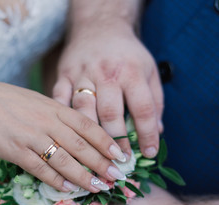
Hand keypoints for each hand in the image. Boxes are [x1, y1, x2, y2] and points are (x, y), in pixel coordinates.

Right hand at [0, 80, 126, 192]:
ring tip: (98, 187)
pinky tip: (69, 188)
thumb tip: (79, 129)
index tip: (120, 154)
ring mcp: (32, 136)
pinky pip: (40, 168)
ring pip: (64, 159)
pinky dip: (56, 180)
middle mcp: (47, 122)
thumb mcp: (38, 101)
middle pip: (81, 145)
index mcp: (55, 108)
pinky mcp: (16, 150)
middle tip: (117, 176)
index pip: (88, 126)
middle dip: (101, 163)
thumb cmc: (9, 101)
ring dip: (83, 176)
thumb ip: (58, 113)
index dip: (106, 141)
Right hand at [53, 21, 162, 158]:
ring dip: (89, 137)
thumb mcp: (149, 70)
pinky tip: (66, 136)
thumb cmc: (127, 53)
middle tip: (120, 163)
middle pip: (111, 113)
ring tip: (95, 158)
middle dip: (117, 142)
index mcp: (132, 72)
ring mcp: (82, 74)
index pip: (143, 108)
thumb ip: (155, 100)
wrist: (99, 27)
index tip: (150, 153)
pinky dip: (62, 119)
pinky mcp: (64, 75)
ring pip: (84, 109)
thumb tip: (158, 131)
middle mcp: (106, 73)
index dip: (148, 134)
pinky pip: (60, 99)